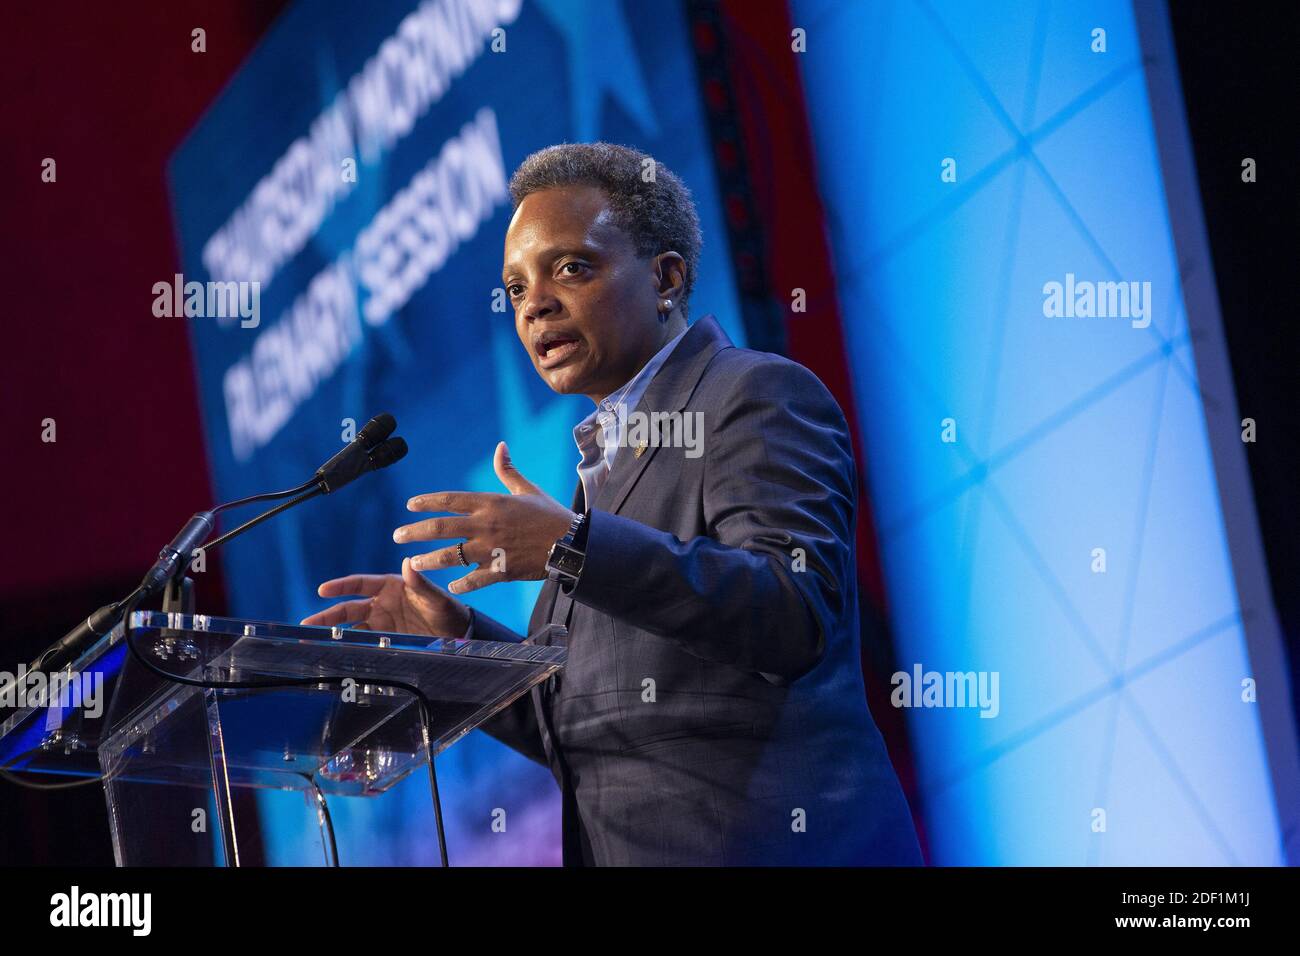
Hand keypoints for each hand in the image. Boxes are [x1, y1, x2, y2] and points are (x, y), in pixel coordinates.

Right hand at [300, 557, 470, 637]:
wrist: (457, 634)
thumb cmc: (447, 610)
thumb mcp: (435, 598)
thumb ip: (420, 583)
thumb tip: (408, 563)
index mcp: (391, 586)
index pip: (360, 584)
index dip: (340, 586)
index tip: (322, 590)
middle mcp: (382, 603)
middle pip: (348, 608)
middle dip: (327, 616)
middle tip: (306, 624)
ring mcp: (382, 622)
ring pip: (351, 627)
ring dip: (333, 633)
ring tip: (312, 641)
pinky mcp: (385, 639)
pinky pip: (363, 642)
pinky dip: (349, 647)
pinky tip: (336, 653)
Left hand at [393, 441, 574, 594]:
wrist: (571, 543)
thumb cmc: (549, 514)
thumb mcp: (527, 489)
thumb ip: (508, 470)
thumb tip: (500, 446)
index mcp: (491, 503)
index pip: (450, 500)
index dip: (427, 502)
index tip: (410, 505)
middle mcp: (486, 525)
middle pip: (442, 528)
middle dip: (415, 532)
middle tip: (397, 536)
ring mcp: (492, 549)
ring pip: (451, 556)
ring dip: (429, 560)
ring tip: (412, 563)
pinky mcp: (501, 570)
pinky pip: (474, 580)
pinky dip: (460, 585)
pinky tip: (450, 587)